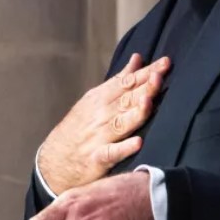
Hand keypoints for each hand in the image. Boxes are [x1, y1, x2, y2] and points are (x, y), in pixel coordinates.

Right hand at [38, 54, 169, 194]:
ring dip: (136, 113)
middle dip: (144, 87)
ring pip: (122, 123)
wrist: (54, 161)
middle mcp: (100, 115)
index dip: (146, 72)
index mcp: (100, 98)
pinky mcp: (97, 159)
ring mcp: (99, 137)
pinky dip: (124, 148)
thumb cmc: (79, 128)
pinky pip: (112, 153)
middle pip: (127, 99)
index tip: (166, 62)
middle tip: (160, 75)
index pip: (127, 82)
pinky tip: (138, 143)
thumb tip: (137, 59)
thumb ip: (119, 81)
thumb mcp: (94, 99)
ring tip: (148, 103)